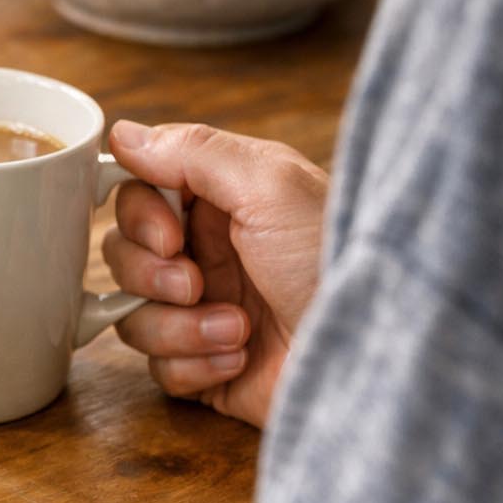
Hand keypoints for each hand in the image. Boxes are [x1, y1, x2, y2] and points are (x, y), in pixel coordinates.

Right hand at [103, 121, 327, 427]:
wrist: (379, 355)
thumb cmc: (336, 262)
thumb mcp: (270, 186)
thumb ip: (192, 152)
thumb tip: (122, 133)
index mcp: (224, 201)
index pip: (138, 194)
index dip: (138, 217)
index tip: (170, 235)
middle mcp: (212, 253)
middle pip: (124, 256)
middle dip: (151, 275)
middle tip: (197, 284)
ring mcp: (207, 312)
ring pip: (134, 317)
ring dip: (178, 327)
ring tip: (238, 329)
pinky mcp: (209, 368)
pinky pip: (160, 368)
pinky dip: (195, 365)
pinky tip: (241, 358)